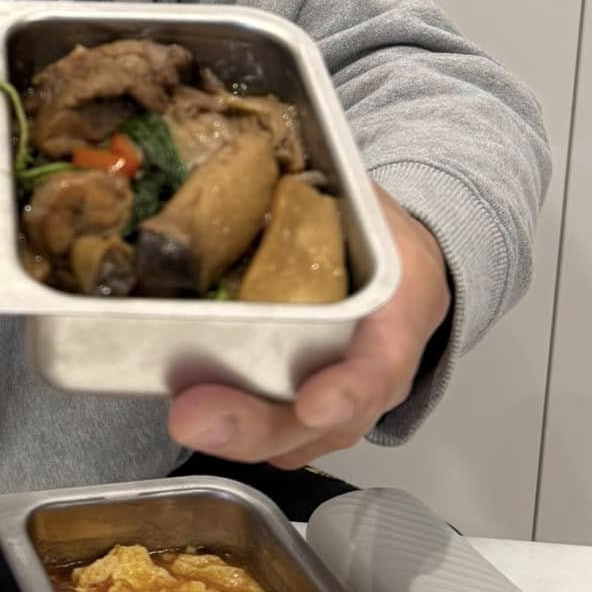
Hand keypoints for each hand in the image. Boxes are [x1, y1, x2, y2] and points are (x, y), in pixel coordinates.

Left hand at [166, 185, 450, 468]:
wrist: (407, 267)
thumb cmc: (378, 233)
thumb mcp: (367, 200)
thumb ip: (320, 189)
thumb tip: (249, 153)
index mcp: (403, 307)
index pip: (383, 361)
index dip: (349, 389)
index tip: (311, 404)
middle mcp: (378, 370)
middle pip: (325, 420)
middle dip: (258, 425)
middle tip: (195, 418)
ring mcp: (347, 402)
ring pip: (297, 438)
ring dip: (238, 435)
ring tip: (184, 417)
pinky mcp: (313, 415)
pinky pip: (280, 438)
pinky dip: (238, 433)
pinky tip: (193, 413)